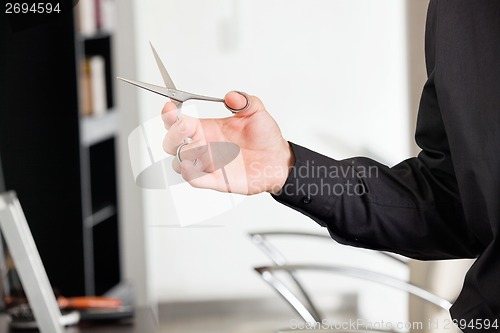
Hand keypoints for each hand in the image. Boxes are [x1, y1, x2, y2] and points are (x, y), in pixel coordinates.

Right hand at [161, 91, 294, 194]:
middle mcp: (203, 146)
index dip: (170, 115)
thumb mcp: (256, 112)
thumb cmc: (265, 138)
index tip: (170, 108)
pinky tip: (194, 166)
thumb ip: (244, 101)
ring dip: (184, 154)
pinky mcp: (215, 180)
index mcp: (206, 128)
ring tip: (199, 147)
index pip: (178, 122)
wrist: (278, 160)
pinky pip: (195, 180)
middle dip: (173, 134)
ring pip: (179, 162)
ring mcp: (207, 164)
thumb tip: (232, 96)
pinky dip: (190, 174)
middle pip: (172, 143)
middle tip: (185, 127)